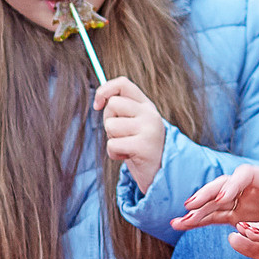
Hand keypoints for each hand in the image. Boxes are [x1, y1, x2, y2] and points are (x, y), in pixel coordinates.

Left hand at [93, 77, 167, 193]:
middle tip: (122, 136)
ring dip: (113, 140)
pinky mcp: (143, 146)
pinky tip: (128, 157)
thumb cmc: (141, 149)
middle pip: (113, 104)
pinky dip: (114, 154)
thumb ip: (122, 111)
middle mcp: (150, 114)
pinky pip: (112, 145)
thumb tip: (100, 100)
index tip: (98, 105)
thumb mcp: (134, 125)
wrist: (161, 175)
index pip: (123, 83)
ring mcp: (148, 129)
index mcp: (147, 106)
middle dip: (109, 122)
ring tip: (127, 147)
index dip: (105, 90)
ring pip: (110, 125)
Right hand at [173, 164, 258, 229]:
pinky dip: (200, 221)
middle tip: (191, 206)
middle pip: (224, 185)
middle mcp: (252, 187)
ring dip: (197, 211)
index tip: (223, 198)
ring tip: (177, 222)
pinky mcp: (240, 215)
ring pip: (215, 202)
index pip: (246, 174)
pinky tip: (182, 226)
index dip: (233, 184)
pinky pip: (217, 216)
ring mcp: (244, 200)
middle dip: (206, 195)